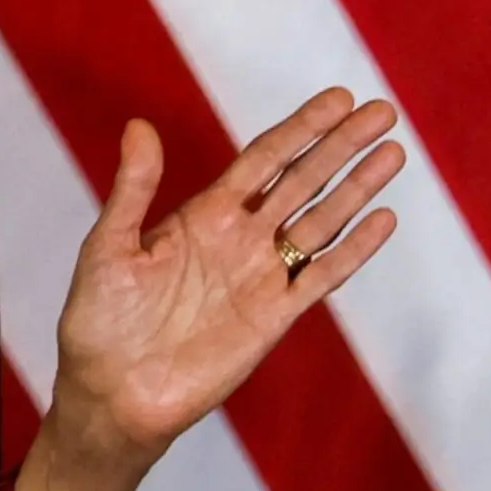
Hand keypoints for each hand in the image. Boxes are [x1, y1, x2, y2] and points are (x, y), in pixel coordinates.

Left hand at [23, 88, 403, 490]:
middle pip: (302, 181)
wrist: (111, 392)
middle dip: (341, 146)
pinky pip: (322, 277)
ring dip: (357, 188)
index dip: (301, 129)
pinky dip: (354, 250)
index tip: (339, 99)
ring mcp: (260, 276)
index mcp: (201, 215)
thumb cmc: (98, 319)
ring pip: (321, 222)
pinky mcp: (274, 317)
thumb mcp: (108, 246)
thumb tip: (138, 125)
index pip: (263, 159)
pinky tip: (383, 220)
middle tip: (383, 110)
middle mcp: (238, 238)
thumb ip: (133, 189)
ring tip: (393, 152)